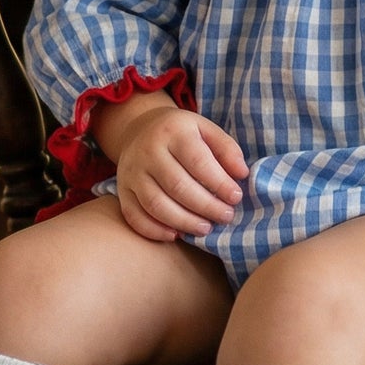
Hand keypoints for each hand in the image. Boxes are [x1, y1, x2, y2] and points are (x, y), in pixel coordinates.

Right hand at [107, 105, 249, 242]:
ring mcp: (131, 172)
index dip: (219, 183)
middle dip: (206, 206)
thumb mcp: (205, 130)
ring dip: (184, 222)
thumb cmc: (181, 135)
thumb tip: (242, 174)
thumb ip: (226, 149)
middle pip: (178, 186)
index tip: (235, 197)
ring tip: (205, 228)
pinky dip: (154, 230)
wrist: (139, 130)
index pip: (198, 161)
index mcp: (173, 131)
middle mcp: (148, 151)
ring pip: (156, 204)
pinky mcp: (122, 190)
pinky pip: (134, 215)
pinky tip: (175, 235)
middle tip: (225, 217)